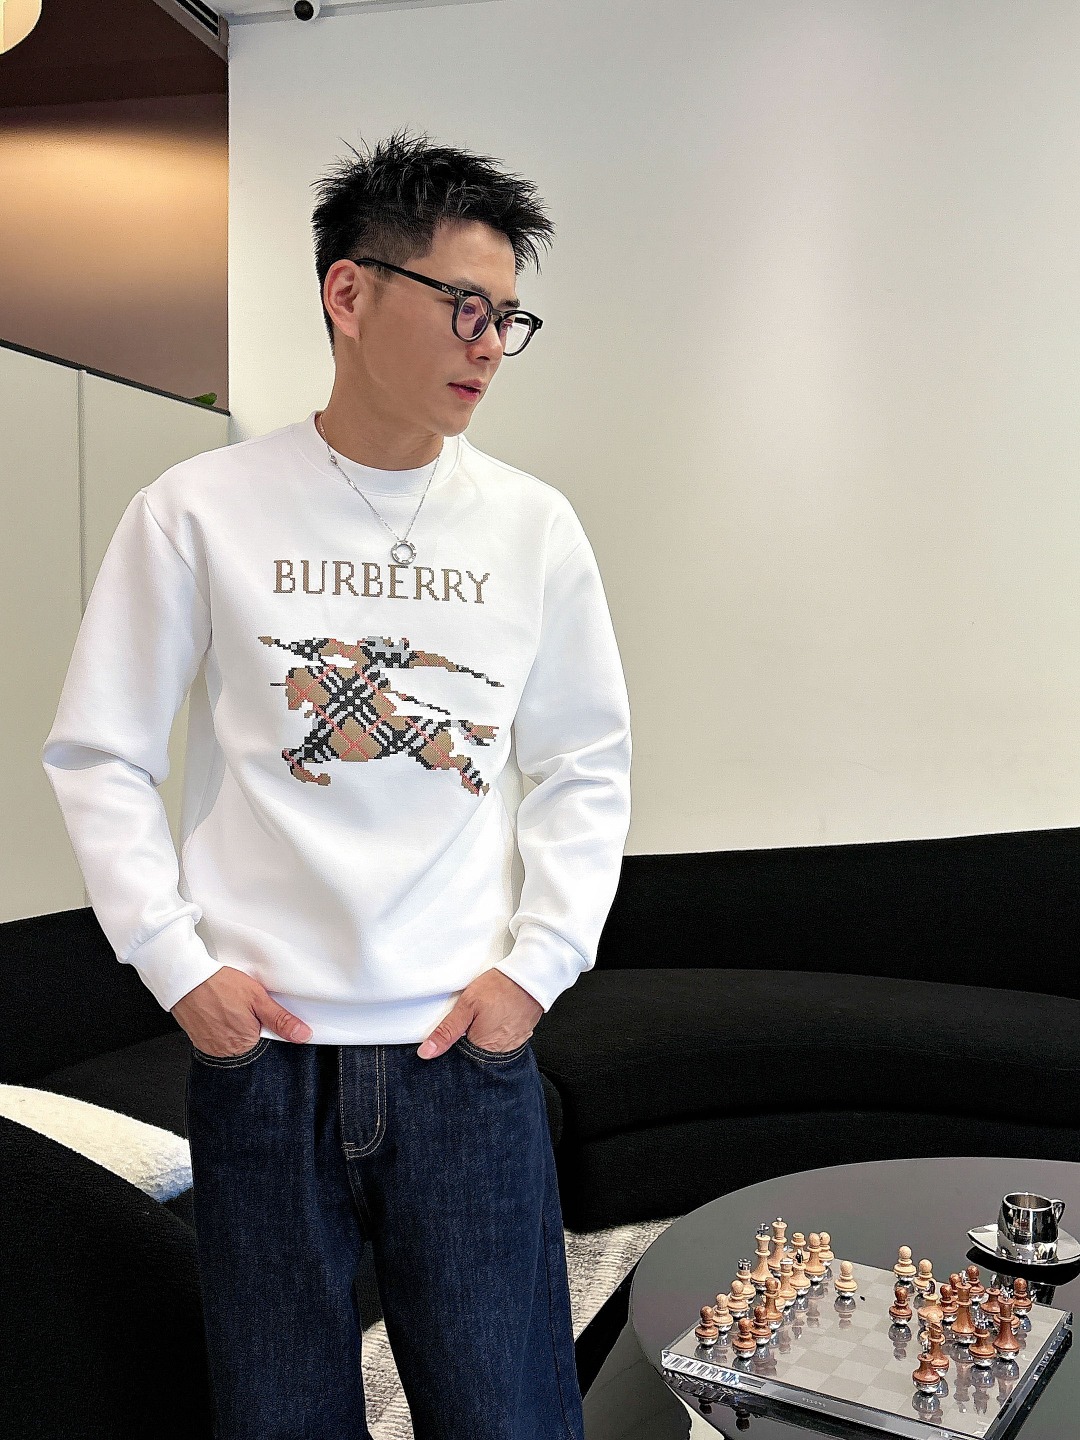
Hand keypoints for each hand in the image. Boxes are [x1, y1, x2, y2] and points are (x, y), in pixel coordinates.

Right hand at [172, 965, 311, 1055]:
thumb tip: (302, 1036)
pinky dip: (217, 1024)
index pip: (265, 1037)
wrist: (186, 978)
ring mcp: (211, 1047)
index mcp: (245, 1043)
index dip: (263, 1019)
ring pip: (231, 1036)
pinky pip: (216, 1036)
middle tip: (239, 1002)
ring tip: (226, 1004)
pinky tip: (215, 1009)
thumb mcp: (258, 998)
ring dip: (232, 1023)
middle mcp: (227, 1050)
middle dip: (248, 1021)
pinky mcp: (198, 1041)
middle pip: (248, 1038)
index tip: (256, 1007)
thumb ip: (281, 1020)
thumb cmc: (220, 985)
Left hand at [416, 968, 543, 1058]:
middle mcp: (499, 1052)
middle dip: (467, 1043)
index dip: (452, 1049)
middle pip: (475, 1056)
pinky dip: (496, 1034)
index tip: (451, 1035)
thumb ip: (447, 1031)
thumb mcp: (466, 1005)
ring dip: (482, 1038)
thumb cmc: (499, 988)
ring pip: (489, 1050)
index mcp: (483, 1048)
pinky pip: (503, 1043)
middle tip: (469, 1021)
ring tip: (482, 1019)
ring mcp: (512, 1045)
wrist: (530, 976)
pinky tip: (494, 1020)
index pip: (459, 1061)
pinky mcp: (521, 1037)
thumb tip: (427, 1052)